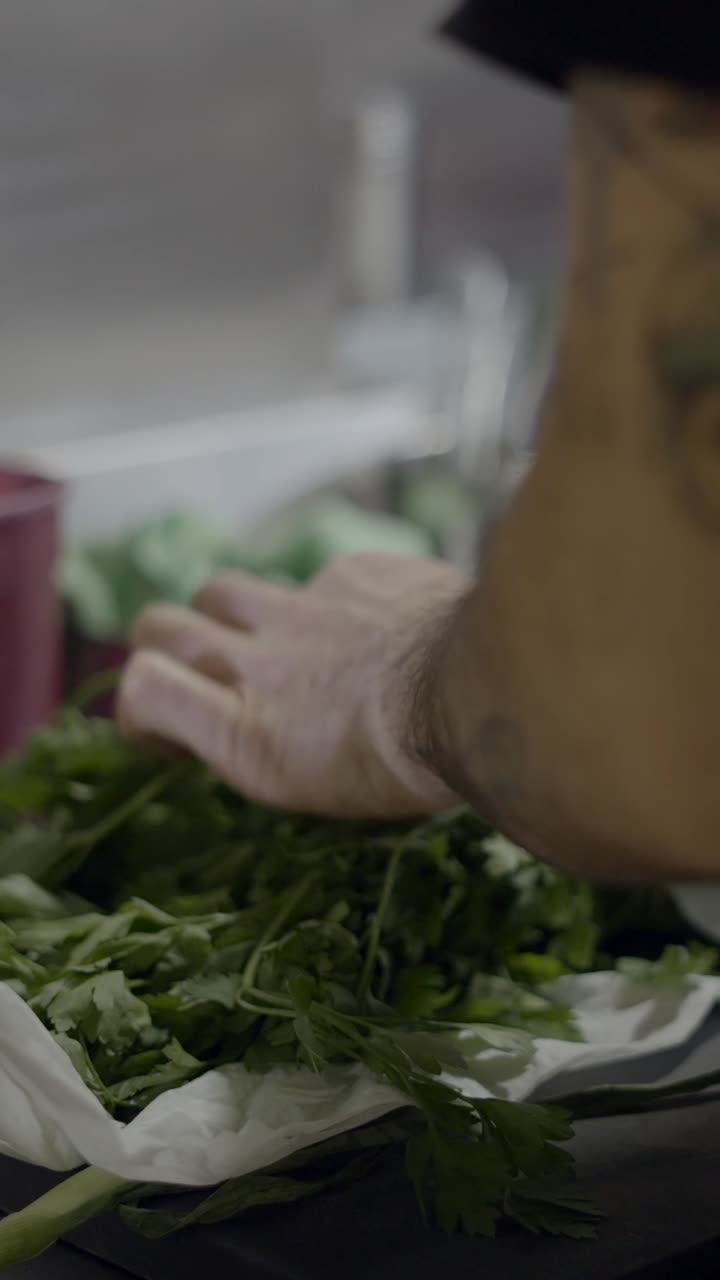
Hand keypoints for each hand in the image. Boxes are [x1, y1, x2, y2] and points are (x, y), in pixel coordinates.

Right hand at [118, 554, 466, 817]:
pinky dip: (326, 604)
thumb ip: (257, 742)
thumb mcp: (314, 785)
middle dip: (164, 644)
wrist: (494, 694)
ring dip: (231, 615)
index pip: (142, 687)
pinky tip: (371, 628)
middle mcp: (257, 661)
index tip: (167, 728)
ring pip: (223, 589)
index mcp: (245, 732)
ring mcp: (302, 608)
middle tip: (201, 669)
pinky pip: (314, 579)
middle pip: (159, 624)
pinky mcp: (351, 572)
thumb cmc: (415, 768)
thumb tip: (240, 723)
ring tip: (274, 641)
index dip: (141, 705)